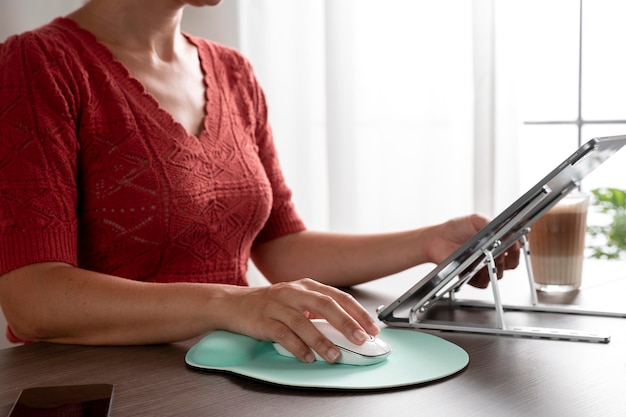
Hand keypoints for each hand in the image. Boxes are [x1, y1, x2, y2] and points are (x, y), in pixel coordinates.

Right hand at [222, 278, 378, 362]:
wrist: (233, 303)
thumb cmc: (270, 304)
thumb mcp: (297, 300)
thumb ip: (319, 310)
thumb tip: (349, 329)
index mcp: (307, 286)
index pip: (338, 296)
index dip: (357, 312)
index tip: (372, 328)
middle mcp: (294, 292)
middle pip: (325, 304)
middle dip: (346, 323)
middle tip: (361, 339)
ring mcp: (278, 305)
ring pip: (304, 322)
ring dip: (322, 340)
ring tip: (334, 355)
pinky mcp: (263, 320)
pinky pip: (283, 334)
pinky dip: (297, 347)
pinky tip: (307, 357)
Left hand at [427, 214, 519, 287]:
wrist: (437, 239)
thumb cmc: (455, 228)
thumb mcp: (476, 220)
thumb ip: (492, 223)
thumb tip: (507, 230)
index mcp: (497, 241)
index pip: (516, 247)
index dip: (519, 246)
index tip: (518, 242)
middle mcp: (493, 255)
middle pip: (513, 263)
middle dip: (511, 256)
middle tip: (504, 249)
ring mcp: (483, 267)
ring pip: (499, 273)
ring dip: (495, 265)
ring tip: (487, 255)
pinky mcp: (473, 277)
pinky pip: (484, 282)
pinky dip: (481, 275)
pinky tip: (476, 266)